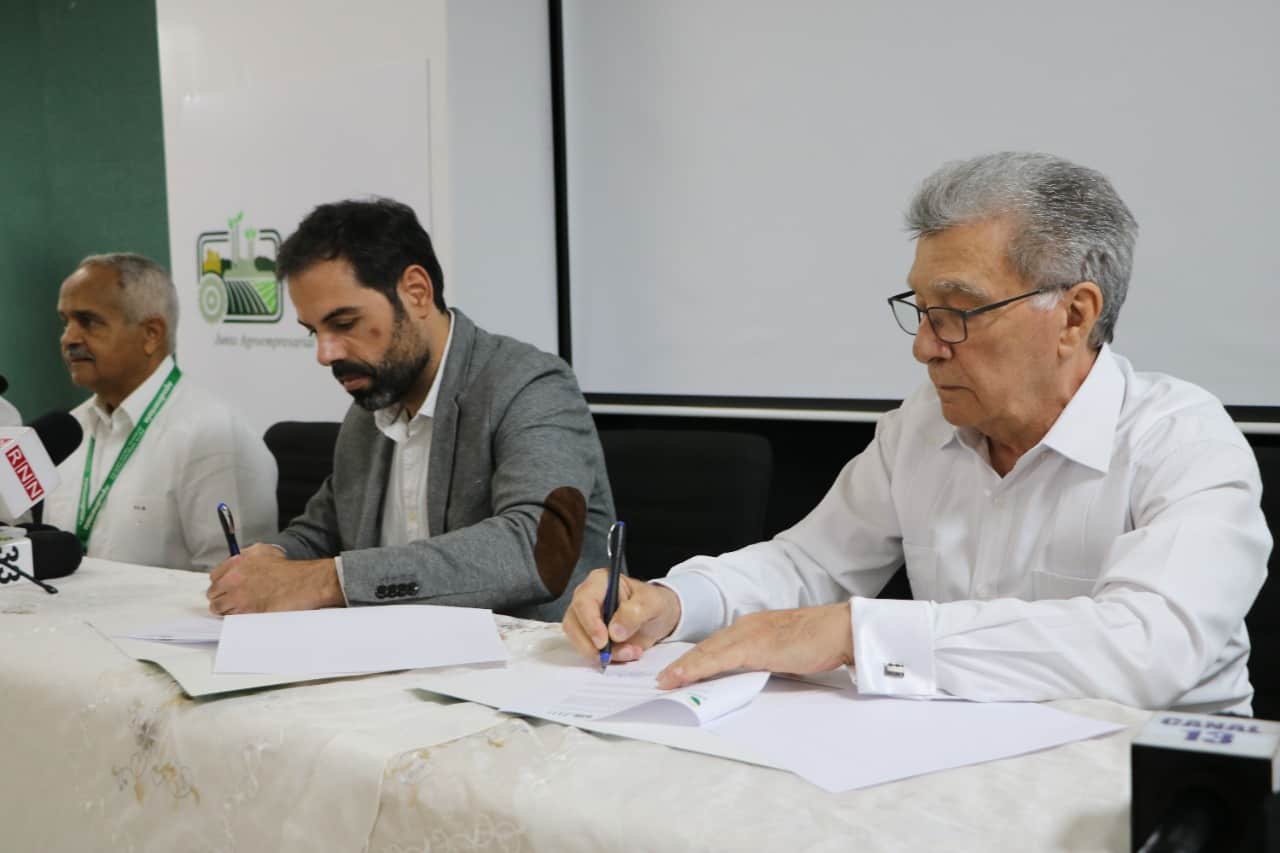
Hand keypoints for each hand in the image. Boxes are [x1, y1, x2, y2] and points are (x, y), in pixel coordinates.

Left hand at [206, 543, 343, 614]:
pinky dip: (238, 617)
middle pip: (214, 594)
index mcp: (236, 564)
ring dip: (228, 609)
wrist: (304, 582)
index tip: (225, 587)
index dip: (220, 583)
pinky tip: (248, 613)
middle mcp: (234, 580)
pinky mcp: (247, 613)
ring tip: (240, 607)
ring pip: (220, 609)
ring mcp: (239, 598)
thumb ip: (244, 555)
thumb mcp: (263, 551)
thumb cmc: (289, 569)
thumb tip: (235, 561)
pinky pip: (232, 619)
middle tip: (232, 599)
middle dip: (222, 597)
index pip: (214, 577)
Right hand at [562, 568, 681, 663]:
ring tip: (629, 652)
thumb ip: (635, 612)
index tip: (603, 641)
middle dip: (593, 644)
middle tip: (616, 653)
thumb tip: (615, 632)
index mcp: (600, 582)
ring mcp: (585, 619)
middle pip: (573, 623)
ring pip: (577, 640)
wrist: (658, 618)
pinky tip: (625, 654)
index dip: (590, 623)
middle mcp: (587, 599)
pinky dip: (605, 658)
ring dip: (601, 654)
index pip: (583, 601)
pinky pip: (587, 651)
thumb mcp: (653, 603)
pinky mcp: (588, 636)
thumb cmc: (654, 603)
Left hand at [656, 602, 852, 689]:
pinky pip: (718, 659)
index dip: (696, 658)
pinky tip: (682, 677)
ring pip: (707, 652)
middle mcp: (746, 627)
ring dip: (684, 667)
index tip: (680, 671)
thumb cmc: (820, 641)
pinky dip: (696, 668)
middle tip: (663, 679)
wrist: (840, 630)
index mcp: (753, 628)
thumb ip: (767, 660)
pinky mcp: (754, 646)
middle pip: (706, 647)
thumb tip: (754, 677)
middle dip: (684, 664)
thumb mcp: (785, 652)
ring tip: (665, 682)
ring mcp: (749, 634)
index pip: (717, 644)